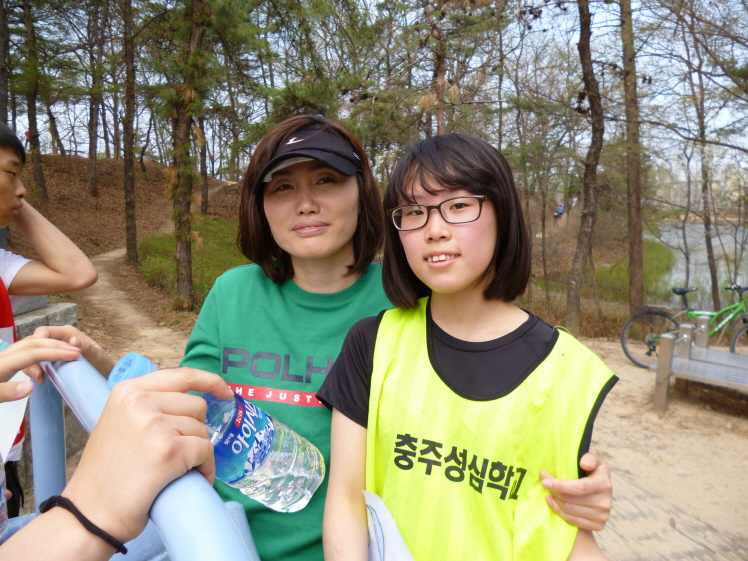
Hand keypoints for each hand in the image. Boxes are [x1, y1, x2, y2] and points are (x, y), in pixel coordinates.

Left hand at [0, 336, 81, 402]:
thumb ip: (7, 392)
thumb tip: (30, 386)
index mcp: (0, 365)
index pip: (32, 353)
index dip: (54, 353)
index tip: (74, 355)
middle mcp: (1, 358)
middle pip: (31, 343)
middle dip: (55, 345)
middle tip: (75, 352)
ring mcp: (2, 359)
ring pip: (27, 344)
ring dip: (48, 345)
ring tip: (65, 353)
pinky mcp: (2, 364)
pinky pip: (23, 350)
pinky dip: (39, 350)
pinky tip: (45, 359)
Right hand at [25, 325, 114, 381]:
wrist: (105, 374)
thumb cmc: (102, 362)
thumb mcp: (97, 355)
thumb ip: (87, 347)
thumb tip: (74, 340)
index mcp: (67, 332)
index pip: (45, 331)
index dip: (37, 341)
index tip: (37, 357)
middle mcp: (59, 338)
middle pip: (36, 342)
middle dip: (32, 356)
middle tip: (36, 373)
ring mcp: (54, 349)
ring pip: (34, 352)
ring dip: (32, 364)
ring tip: (39, 377)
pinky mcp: (52, 359)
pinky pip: (38, 362)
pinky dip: (36, 369)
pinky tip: (41, 379)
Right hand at [60, 368, 232, 544]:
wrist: (89, 514)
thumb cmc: (107, 474)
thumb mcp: (119, 422)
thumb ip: (148, 406)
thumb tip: (190, 401)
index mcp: (128, 391)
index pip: (182, 375)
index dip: (209, 381)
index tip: (225, 392)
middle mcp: (141, 402)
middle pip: (197, 406)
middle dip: (195, 430)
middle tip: (177, 452)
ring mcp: (155, 425)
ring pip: (202, 431)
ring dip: (199, 452)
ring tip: (179, 470)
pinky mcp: (169, 450)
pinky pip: (205, 452)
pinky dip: (206, 468)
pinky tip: (192, 479)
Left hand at [540, 453, 611, 530]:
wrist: (602, 492)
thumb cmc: (593, 472)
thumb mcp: (594, 461)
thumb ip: (590, 458)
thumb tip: (585, 464)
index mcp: (604, 484)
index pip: (579, 488)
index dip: (560, 485)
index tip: (544, 481)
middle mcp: (605, 502)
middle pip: (570, 499)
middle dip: (554, 490)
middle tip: (543, 482)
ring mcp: (602, 516)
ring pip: (568, 510)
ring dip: (554, 500)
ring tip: (548, 491)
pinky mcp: (597, 526)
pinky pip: (571, 520)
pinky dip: (558, 511)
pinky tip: (552, 501)